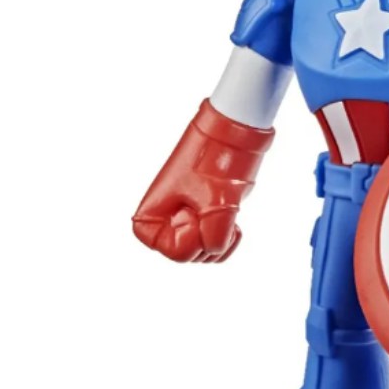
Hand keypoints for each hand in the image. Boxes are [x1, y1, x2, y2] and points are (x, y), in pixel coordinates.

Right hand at [132, 99, 273, 262]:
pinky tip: (236, 225)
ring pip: (203, 254)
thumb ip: (216, 234)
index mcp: (151, 214)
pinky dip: (227, 240)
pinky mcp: (205, 217)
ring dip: (219, 240)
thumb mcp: (218, 199)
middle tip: (208, 204)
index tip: (193, 212)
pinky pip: (215, 247)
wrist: (233, 132)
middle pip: (187, 255)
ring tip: (225, 213)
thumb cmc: (217, 160)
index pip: (168, 250)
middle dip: (206, 237)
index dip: (187, 239)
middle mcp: (165, 220)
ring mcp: (186, 220)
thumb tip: (216, 250)